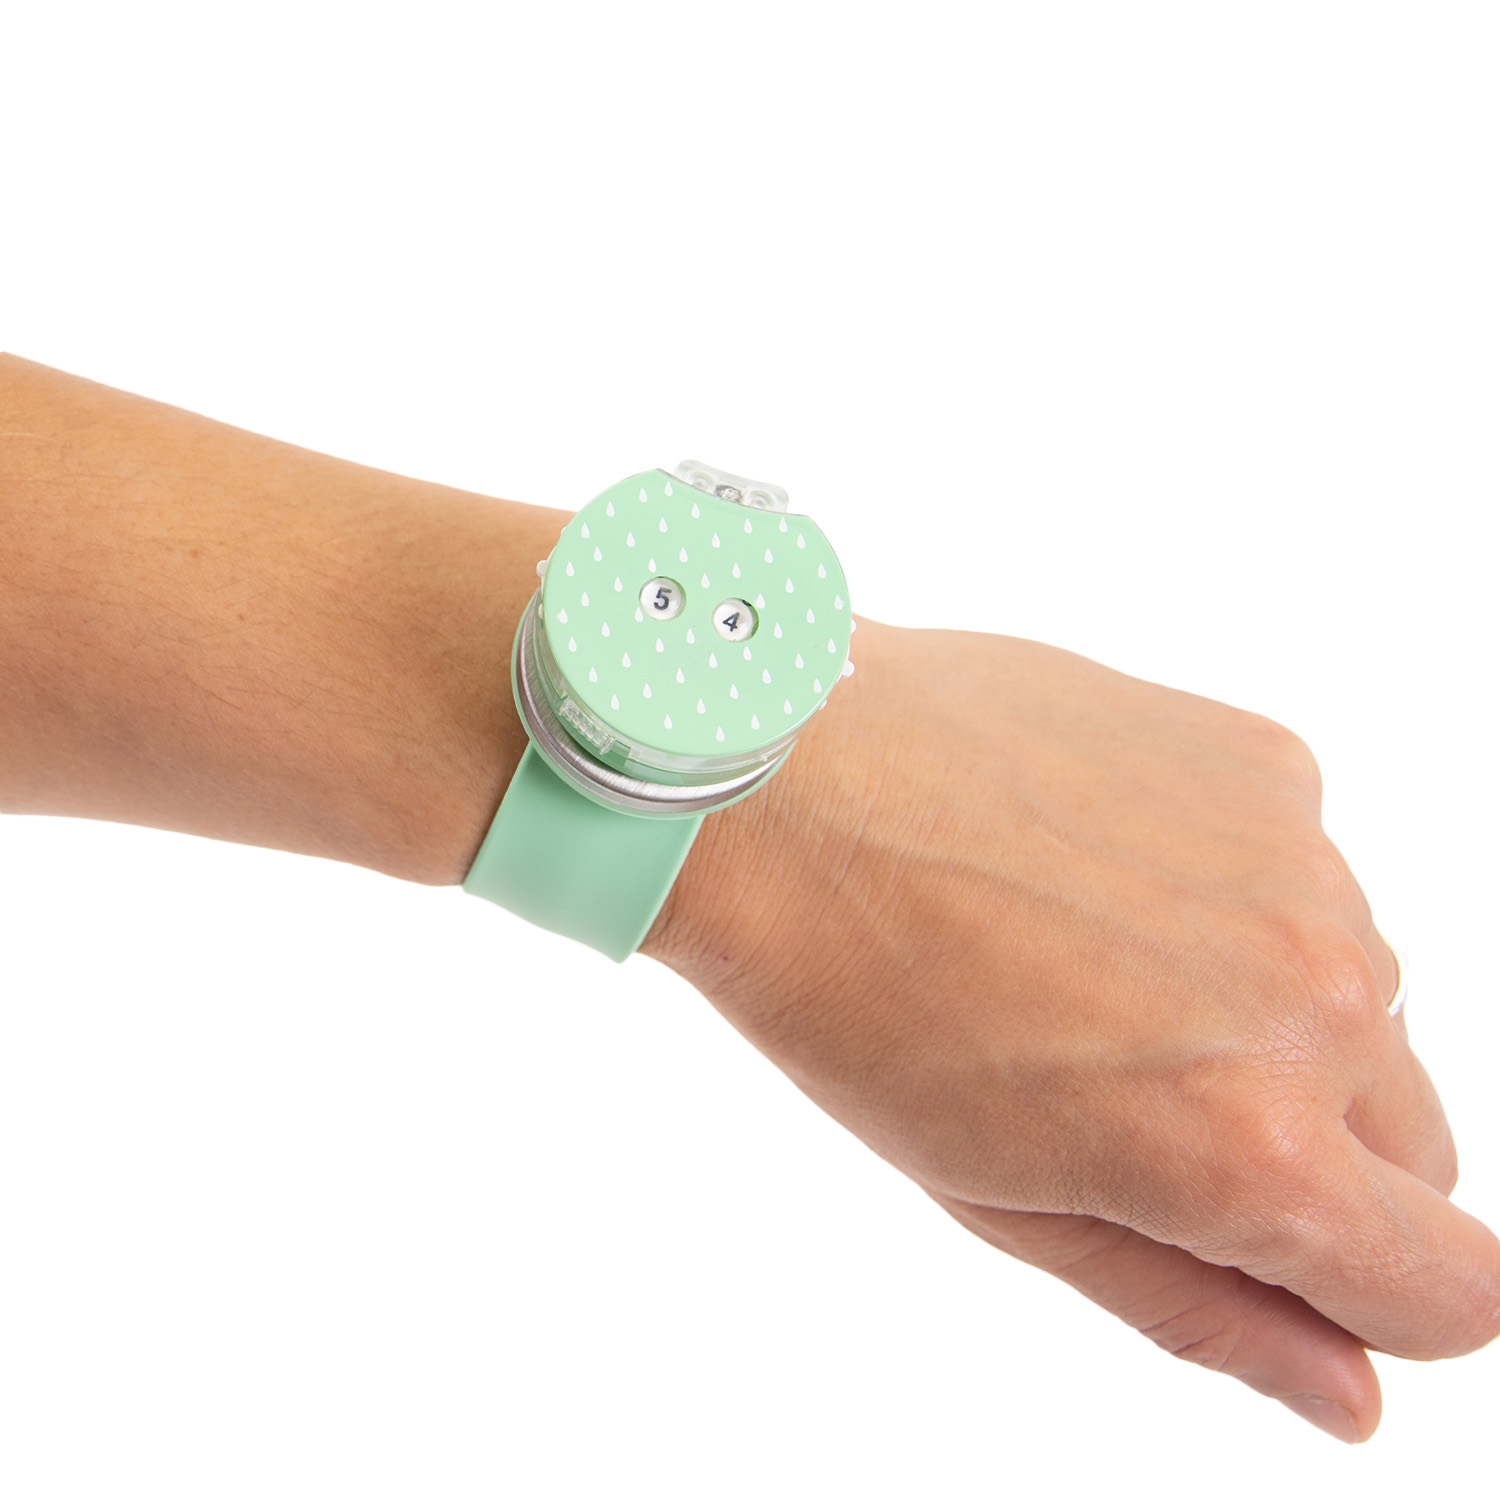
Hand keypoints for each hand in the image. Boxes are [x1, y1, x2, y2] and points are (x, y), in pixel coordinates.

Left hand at [645, 621, 1499, 1441]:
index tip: (1281, 1248)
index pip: (1454, 1290)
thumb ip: (1197, 1309)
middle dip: (1313, 1146)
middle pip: (1415, 1140)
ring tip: (1089, 957)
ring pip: (1359, 995)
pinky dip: (1229, 885)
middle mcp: (1318, 1001)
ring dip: (1265, 1003)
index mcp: (1254, 1147)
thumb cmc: (856, 1000)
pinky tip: (1094, 863)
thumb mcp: (1006, 1202)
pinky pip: (1297, 864)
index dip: (1374, 1292)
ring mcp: (1301, 861)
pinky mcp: (1265, 759)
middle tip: (1133, 1088)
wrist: (782, 786)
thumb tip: (1347, 1394)